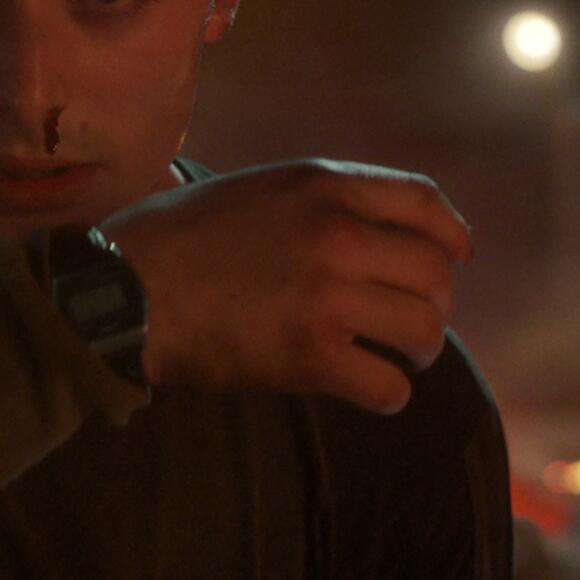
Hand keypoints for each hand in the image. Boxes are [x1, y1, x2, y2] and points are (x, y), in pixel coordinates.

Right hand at [100, 159, 471, 413]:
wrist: (123, 290)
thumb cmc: (177, 238)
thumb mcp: (257, 188)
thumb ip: (318, 199)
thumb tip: (376, 228)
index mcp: (322, 186)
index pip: (425, 203)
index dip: (452, 236)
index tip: (456, 258)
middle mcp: (336, 234)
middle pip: (436, 274)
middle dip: (434, 303)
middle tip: (411, 322)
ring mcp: (327, 297)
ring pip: (423, 331)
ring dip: (417, 351)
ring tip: (396, 358)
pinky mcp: (309, 356)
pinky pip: (387, 385)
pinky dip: (387, 393)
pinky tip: (368, 389)